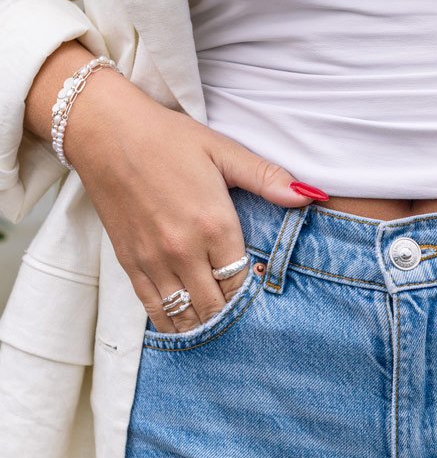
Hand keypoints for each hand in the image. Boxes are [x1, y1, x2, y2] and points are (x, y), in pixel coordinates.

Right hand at [65, 74, 327, 333]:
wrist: (105, 132)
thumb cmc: (168, 139)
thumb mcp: (224, 152)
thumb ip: (267, 178)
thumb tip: (311, 195)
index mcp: (214, 225)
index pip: (243, 282)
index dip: (256, 293)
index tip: (264, 292)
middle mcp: (184, 250)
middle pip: (216, 306)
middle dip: (233, 314)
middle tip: (247, 315)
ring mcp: (153, 261)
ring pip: (186, 315)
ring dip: (206, 324)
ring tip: (221, 322)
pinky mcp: (129, 263)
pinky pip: (153, 309)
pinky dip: (172, 323)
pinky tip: (187, 324)